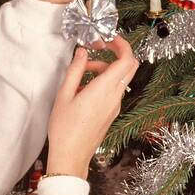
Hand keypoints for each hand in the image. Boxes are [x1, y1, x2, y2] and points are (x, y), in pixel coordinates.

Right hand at [45, 34, 139, 178]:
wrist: (72, 156)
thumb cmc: (65, 128)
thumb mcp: (64, 95)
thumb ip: (75, 70)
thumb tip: (82, 52)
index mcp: (104, 89)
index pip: (127, 59)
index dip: (122, 44)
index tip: (109, 39)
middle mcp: (115, 96)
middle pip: (129, 67)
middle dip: (117, 53)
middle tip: (98, 50)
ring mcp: (116, 106)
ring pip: (120, 78)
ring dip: (106, 69)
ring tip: (82, 73)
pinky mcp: (112, 113)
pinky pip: (114, 90)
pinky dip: (104, 82)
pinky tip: (85, 88)